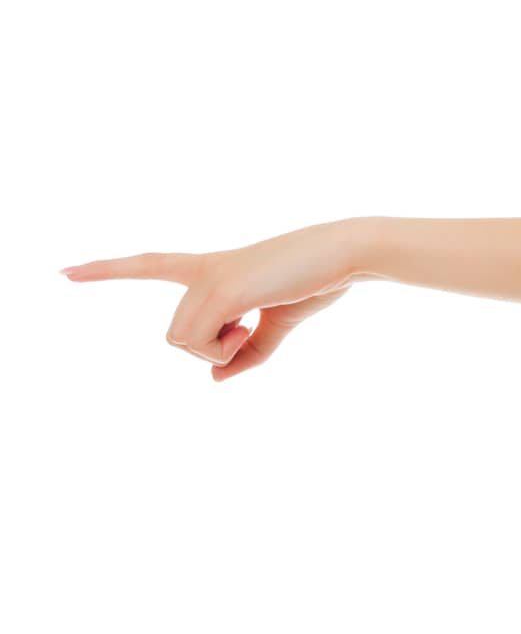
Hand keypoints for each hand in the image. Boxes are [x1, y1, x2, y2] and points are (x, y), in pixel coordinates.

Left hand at [59, 219, 359, 380]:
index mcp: (214, 269)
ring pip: (181, 341)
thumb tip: (215, 378)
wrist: (344, 255)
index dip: (107, 269)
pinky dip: (225, 347)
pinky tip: (252, 322)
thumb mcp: (279, 323)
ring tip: (254, 323)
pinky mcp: (221, 288)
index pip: (150, 264)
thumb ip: (247, 352)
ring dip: (219, 348)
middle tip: (250, 330)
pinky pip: (200, 341)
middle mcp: (203, 270)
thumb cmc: (316, 281)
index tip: (64, 273)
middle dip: (212, 348)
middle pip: (176, 335)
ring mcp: (209, 278)